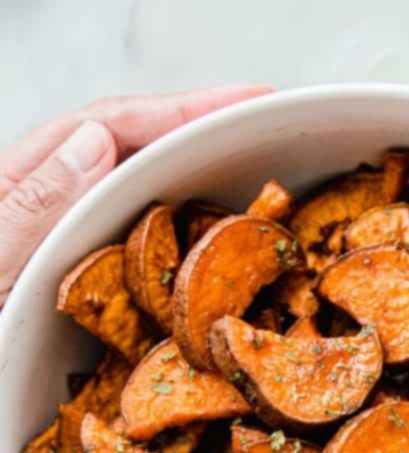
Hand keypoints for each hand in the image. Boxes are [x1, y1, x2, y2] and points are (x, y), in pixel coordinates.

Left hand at [0, 84, 270, 309]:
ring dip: (195, 183)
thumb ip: (30, 206)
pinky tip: (208, 250)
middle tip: (271, 131)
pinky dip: (176, 240)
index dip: (185, 110)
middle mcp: (45, 206)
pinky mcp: (73, 283)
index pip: (111, 127)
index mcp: (18, 184)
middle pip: (131, 150)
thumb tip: (95, 143)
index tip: (252, 100)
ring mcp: (61, 244)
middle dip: (203, 135)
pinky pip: (133, 248)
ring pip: (136, 197)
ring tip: (257, 181)